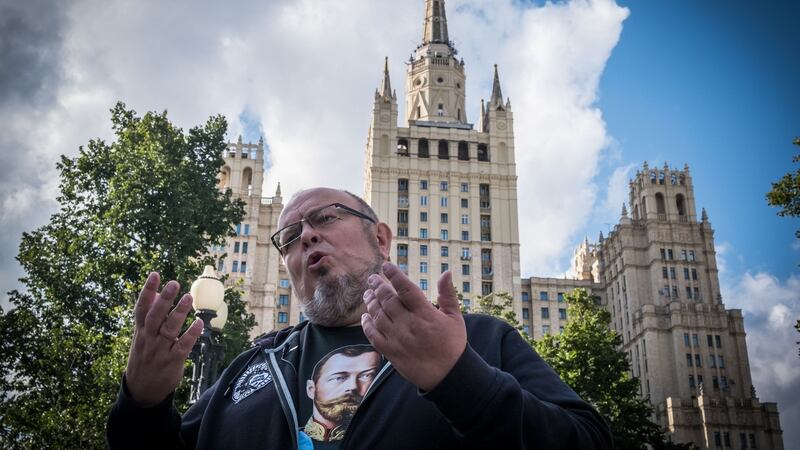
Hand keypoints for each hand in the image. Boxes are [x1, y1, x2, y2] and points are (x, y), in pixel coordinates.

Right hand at [125, 272, 203, 406]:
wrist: (141, 391)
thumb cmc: (144, 356)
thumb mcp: (141, 336)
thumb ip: (148, 315)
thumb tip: (154, 292)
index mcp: (140, 331)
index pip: (142, 308)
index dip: (147, 291)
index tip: (155, 274)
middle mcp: (149, 339)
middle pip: (155, 316)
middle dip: (164, 299)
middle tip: (173, 283)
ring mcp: (160, 350)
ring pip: (169, 329)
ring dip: (179, 313)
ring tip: (189, 297)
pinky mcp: (172, 361)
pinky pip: (182, 346)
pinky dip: (191, 334)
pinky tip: (199, 322)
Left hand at [361, 262, 466, 390]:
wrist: (448, 376)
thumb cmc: (453, 345)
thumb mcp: (455, 318)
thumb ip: (448, 294)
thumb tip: (446, 272)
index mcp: (425, 314)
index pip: (406, 289)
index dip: (394, 275)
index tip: (386, 265)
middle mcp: (409, 325)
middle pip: (387, 300)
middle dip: (378, 286)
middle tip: (372, 278)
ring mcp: (398, 339)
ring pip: (378, 315)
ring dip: (371, 302)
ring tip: (368, 293)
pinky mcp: (390, 352)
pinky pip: (373, 335)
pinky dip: (367, 324)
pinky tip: (365, 316)